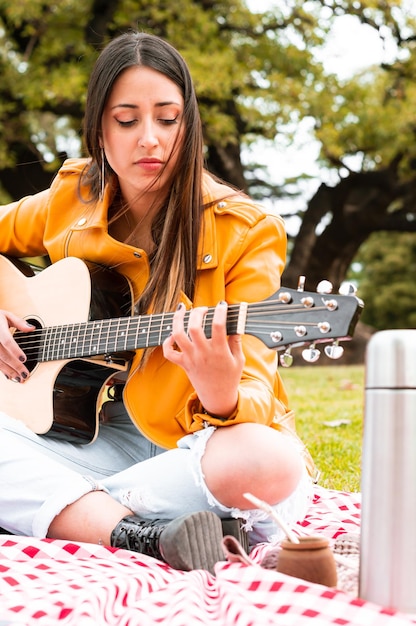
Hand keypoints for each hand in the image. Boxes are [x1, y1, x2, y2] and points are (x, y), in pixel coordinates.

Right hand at [0, 310, 33, 381]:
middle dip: (15, 366)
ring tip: (19, 378)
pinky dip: (3, 370)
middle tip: (25, 374)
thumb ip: (19, 323)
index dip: (15, 351)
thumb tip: (32, 328)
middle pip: (3, 355)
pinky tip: (10, 376)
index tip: (24, 359)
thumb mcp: (7, 316)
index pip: (7, 341)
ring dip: (9, 371)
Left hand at [163, 301, 244, 417]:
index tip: (222, 305)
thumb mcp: (239, 359)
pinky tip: (173, 333)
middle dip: (197, 312)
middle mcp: (203, 354)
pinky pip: (168, 352)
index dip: (220, 311)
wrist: (218, 398)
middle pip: (194, 328)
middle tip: (203, 309)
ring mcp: (191, 359)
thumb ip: (236, 341)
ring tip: (182, 310)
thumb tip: (236, 323)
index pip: (218, 326)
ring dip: (178, 320)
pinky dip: (167, 341)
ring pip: (178, 336)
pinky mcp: (183, 364)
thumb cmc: (230, 377)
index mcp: (219, 352)